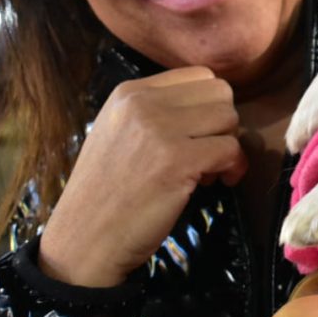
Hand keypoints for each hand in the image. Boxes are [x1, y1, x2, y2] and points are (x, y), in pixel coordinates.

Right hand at [39, 67, 246, 286]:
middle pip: (220, 93)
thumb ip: (158, 112)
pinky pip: (231, 149)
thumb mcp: (121, 133)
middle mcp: (143, 103)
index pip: (199, 76)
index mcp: (129, 92)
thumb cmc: (106, 192)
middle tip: (207, 155)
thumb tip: (214, 108)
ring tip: (206, 171)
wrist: (84, 240)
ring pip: (229, 118)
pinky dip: (233, 167)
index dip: (209, 107)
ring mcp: (160, 129)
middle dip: (222, 125)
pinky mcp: (178, 160)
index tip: (200, 135)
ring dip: (228, 146)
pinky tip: (215, 183)